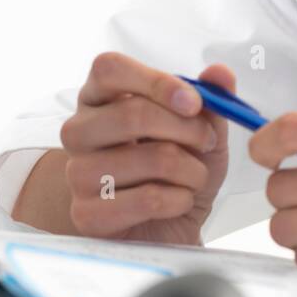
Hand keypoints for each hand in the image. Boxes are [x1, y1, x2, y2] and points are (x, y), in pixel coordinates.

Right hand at [59, 53, 233, 244]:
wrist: (168, 228)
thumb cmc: (176, 171)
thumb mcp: (201, 130)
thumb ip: (211, 98)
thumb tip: (220, 73)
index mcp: (99, 97)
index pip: (109, 69)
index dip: (155, 81)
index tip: (193, 102)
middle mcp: (78, 131)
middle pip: (133, 114)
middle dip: (188, 129)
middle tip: (207, 142)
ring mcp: (77, 173)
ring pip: (150, 159)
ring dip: (191, 171)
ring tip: (194, 178)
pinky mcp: (86, 214)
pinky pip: (148, 199)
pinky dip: (180, 200)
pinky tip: (179, 202)